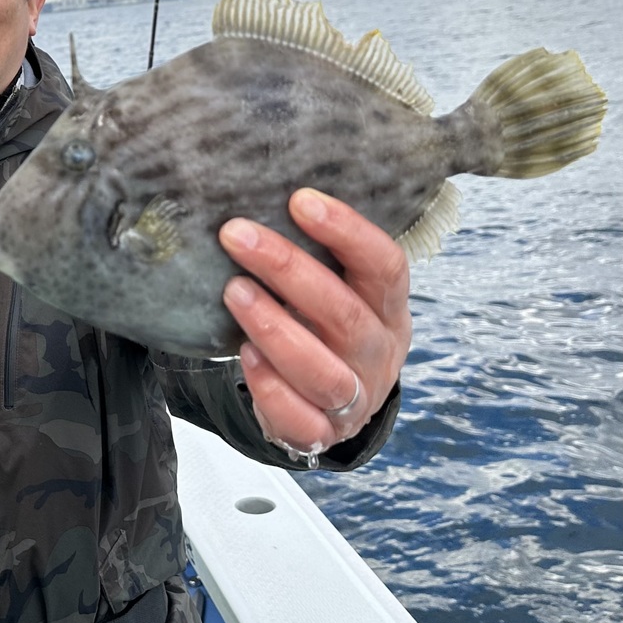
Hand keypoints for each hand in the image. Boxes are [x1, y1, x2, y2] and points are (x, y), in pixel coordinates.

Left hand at [218, 188, 410, 455]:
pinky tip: (243, 355)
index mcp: (389, 309)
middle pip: (343, 313)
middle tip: (236, 234)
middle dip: (287, 269)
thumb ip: (316, 255)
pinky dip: (269, 387)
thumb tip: (258, 188)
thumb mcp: (336, 289)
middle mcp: (379, 354)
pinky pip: (300, 417)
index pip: (385, 266)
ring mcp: (355, 398)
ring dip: (274, 327)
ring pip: (322, 370)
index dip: (347, 231)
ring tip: (233, 291)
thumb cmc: (323, 327)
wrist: (329, 405)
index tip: (299, 199)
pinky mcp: (322, 434)